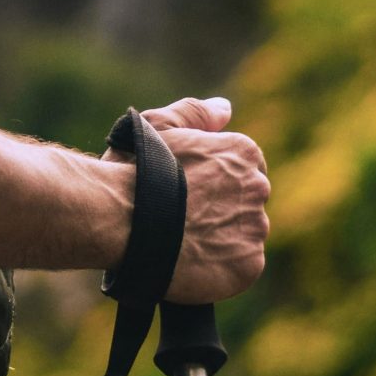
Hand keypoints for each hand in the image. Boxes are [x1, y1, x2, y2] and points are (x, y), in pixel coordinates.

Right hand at [103, 95, 269, 305]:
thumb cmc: (134, 169)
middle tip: (182, 216)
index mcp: (242, 152)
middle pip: (245, 201)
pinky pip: (240, 267)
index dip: (214, 179)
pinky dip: (219, 266)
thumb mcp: (158, 125)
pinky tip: (190, 259)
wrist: (119, 219)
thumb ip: (195, 112)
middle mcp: (257, 188)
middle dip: (219, 207)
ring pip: (243, 235)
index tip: (188, 189)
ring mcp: (254, 229)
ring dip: (220, 238)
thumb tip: (225, 108)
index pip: (243, 168)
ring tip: (181, 240)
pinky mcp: (247, 266)